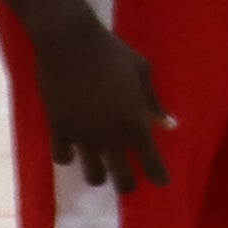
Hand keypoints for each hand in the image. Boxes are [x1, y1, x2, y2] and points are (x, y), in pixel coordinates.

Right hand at [27, 0, 174, 192]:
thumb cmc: (112, 53)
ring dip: (99, 175)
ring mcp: (84, 136)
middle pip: (123, 180)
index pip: (152, 163)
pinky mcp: (59, 129)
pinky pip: (62, 157)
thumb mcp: (141, 72)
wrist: (69, 42)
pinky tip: (71, 150)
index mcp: (135, 123)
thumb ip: (153, 102)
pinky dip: (67, 156)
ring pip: (93, 176)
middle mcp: (111, 137)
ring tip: (100, 169)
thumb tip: (168, 124)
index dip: (159, 176)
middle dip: (128, 185)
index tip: (161, 182)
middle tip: (128, 180)